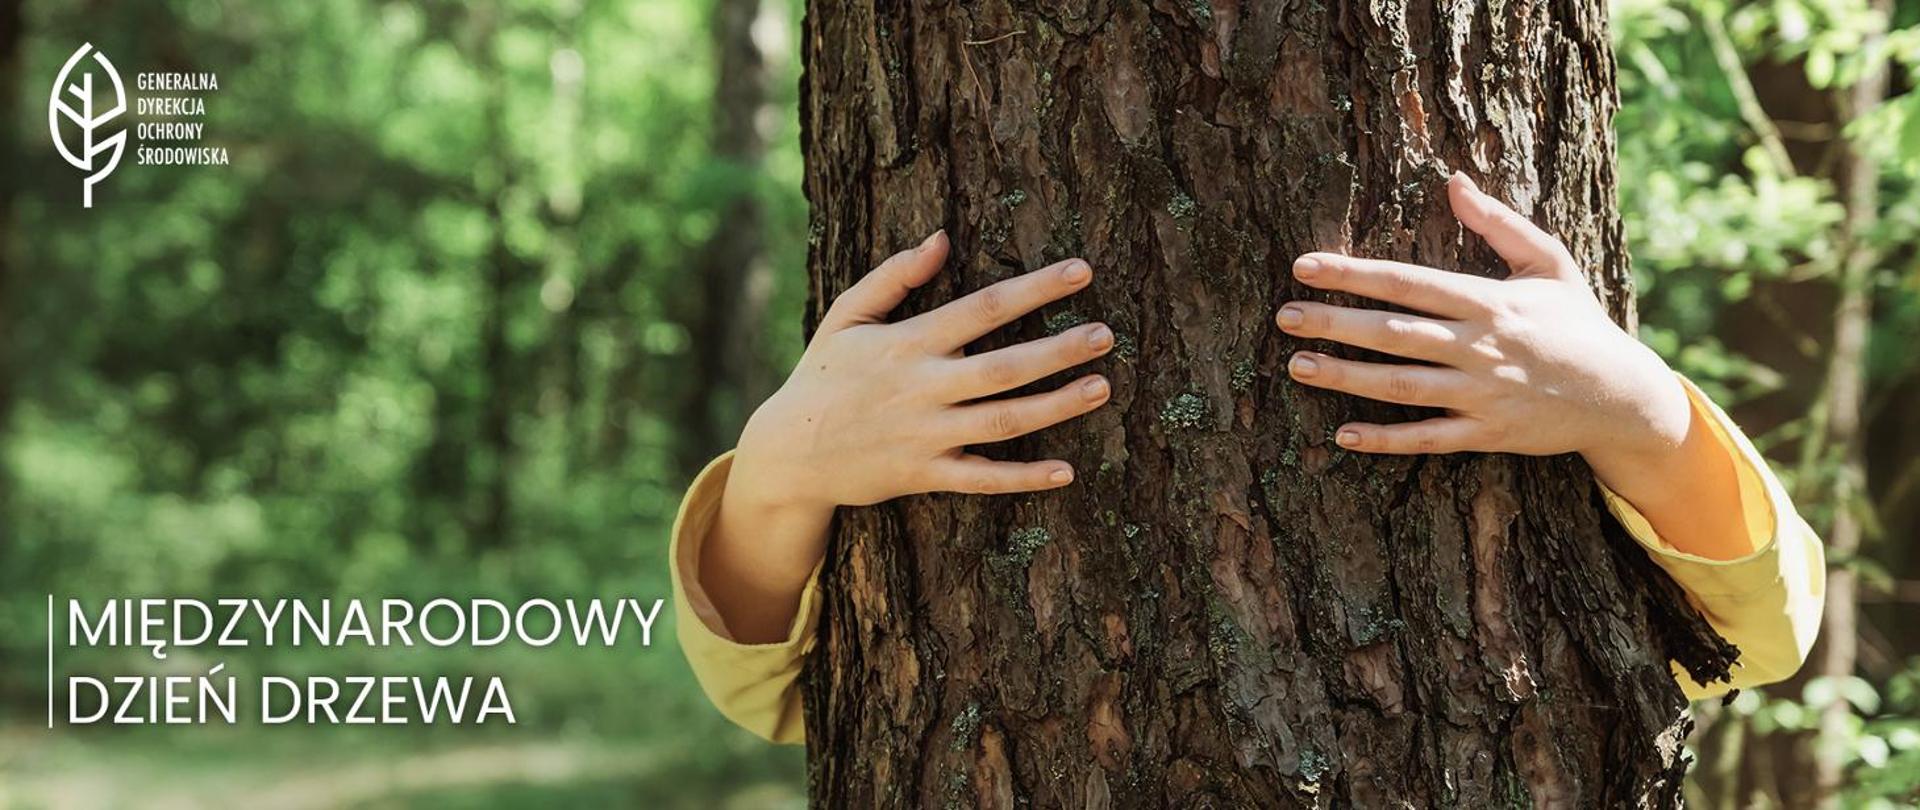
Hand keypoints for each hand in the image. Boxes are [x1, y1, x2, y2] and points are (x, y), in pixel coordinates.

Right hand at [733, 229, 1113, 510]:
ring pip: (1002, 421)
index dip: (1036, 289)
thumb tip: (942, 238)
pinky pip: (981, 479)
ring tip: (1101, 388)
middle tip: (1105, 335)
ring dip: (1055, 406)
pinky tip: (1067, 470)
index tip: (1082, 272)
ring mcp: (925, 435)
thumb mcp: (846, 315)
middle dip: (1058, 350)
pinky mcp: (924, 475)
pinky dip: (1023, 477)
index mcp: (908, 342)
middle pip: (1003, 366)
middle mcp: (922, 388)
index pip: (983, 308)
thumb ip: (894, 276)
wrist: (788, 451)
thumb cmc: (822, 375)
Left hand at [1274, 173, 1752, 560]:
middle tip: (1283, 316)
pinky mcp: (1487, 433)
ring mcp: (1482, 394)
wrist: (1623, 395)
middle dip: (1336, 323)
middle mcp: (1480, 347)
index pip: (1409, 283)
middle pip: (1395, 334)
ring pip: (1402, 386)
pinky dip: (1386, 439)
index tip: (1305, 266)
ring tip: (1297, 365)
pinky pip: (1428, 438)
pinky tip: (1344, 435)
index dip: (1354, 274)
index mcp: (1490, 301)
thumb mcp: (1549, 263)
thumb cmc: (1578, 323)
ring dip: (1346, 378)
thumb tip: (1454, 180)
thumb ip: (1498, 223)